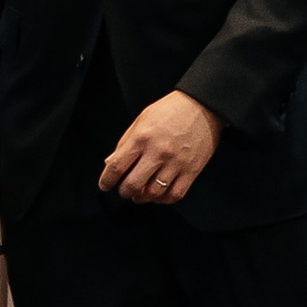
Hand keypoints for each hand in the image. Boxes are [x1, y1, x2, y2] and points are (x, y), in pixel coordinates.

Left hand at [98, 90, 220, 207]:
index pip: (117, 166)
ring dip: (142, 198)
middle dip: (124, 192)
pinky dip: (163, 200)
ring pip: (154, 193)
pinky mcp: (191, 170)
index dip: (107, 180)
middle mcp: (158, 152)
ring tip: (139, 195)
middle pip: (134, 184)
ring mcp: (176, 163)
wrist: (202, 106)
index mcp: (142, 137)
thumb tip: (110, 163)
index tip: (104, 186)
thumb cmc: (170, 111)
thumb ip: (125, 142)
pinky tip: (158, 195)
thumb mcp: (142, 120)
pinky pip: (175, 194)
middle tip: (123, 191)